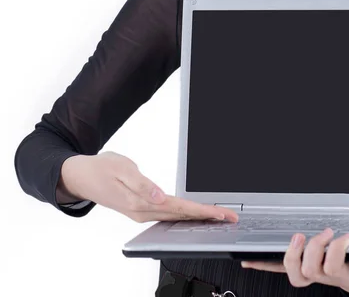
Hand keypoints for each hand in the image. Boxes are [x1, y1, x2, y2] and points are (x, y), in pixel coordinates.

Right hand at [57, 151, 238, 222]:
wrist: (81, 176)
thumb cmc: (101, 169)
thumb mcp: (121, 169)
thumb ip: (142, 185)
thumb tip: (160, 197)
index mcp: (141, 203)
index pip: (180, 209)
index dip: (202, 211)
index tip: (221, 214)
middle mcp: (143, 211)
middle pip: (182, 217)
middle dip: (207, 218)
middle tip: (230, 218)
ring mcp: (142, 212)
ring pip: (176, 217)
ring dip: (197, 217)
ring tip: (218, 216)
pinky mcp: (140, 209)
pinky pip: (167, 214)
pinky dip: (183, 214)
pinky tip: (192, 213)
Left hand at [241, 228, 348, 294]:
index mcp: (343, 275)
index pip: (334, 266)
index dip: (336, 250)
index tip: (346, 236)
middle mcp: (324, 276)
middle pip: (309, 271)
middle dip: (312, 249)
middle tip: (323, 232)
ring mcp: (312, 273)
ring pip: (294, 273)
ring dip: (292, 254)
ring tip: (298, 236)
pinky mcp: (303, 268)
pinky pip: (279, 269)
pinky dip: (264, 265)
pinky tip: (250, 261)